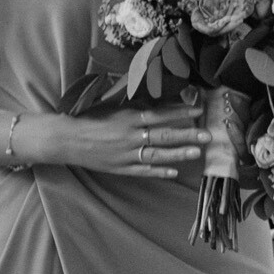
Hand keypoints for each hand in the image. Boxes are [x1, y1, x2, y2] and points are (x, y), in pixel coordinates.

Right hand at [43, 106, 204, 178]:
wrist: (66, 138)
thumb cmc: (89, 118)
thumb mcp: (112, 107)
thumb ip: (135, 106)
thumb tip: (159, 101)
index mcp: (127, 118)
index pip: (159, 115)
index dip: (180, 113)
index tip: (198, 111)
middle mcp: (129, 136)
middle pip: (163, 136)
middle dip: (187, 135)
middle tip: (208, 135)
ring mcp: (125, 154)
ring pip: (156, 154)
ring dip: (178, 154)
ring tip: (197, 153)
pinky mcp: (120, 168)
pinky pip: (143, 170)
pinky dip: (158, 171)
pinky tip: (174, 172)